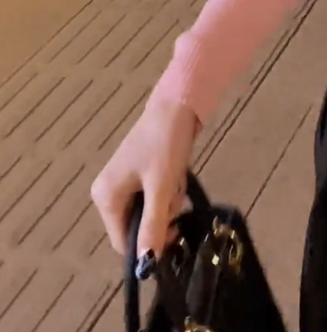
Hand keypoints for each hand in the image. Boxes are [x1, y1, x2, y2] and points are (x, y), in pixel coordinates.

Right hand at [91, 97, 198, 261]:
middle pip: (137, 228)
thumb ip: (152, 225)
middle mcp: (108, 193)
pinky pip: (153, 198)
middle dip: (161, 218)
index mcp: (106, 197)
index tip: (174, 232)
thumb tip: (145, 265)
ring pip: (148, 214)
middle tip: (176, 199)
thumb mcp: (161, 187)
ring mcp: (123, 184)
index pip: (123, 243)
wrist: (178, 105)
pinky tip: (176, 176)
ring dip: (168, 204)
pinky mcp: (138, 176)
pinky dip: (167, 192)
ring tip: (177, 183)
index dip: (148, 245)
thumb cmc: (165, 144)